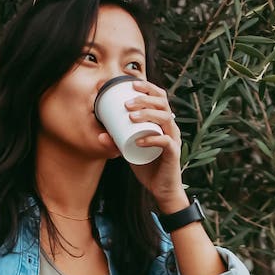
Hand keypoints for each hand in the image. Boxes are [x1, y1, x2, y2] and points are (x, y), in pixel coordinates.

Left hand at [100, 79, 182, 202]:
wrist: (162, 190)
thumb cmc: (148, 167)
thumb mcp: (130, 151)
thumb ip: (118, 142)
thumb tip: (100, 135)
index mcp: (162, 122)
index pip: (159, 97)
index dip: (148, 88)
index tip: (132, 84)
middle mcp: (171, 128)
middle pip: (162, 103)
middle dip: (144, 99)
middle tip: (127, 103)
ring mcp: (174, 139)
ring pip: (165, 118)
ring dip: (147, 114)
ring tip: (131, 116)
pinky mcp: (174, 153)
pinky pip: (165, 141)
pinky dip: (152, 138)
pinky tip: (139, 140)